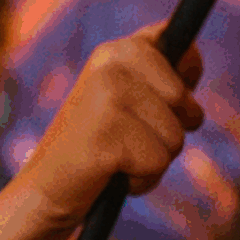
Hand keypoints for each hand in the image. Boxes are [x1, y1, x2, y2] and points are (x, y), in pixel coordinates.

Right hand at [12, 28, 204, 231]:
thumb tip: (193, 55)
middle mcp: (111, 65)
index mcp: (116, 51)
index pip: (186, 51)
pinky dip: (141, 179)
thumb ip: (163, 73)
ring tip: (117, 158)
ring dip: (153, 159)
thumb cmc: (97, 146)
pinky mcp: (107, 135)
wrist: (46, 189)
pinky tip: (110, 173)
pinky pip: (157, 164)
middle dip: (168, 132)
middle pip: (185, 103)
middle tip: (127, 139)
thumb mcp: (129, 100)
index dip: (183, 85)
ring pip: (175, 137)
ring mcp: (107, 97)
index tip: (155, 105)